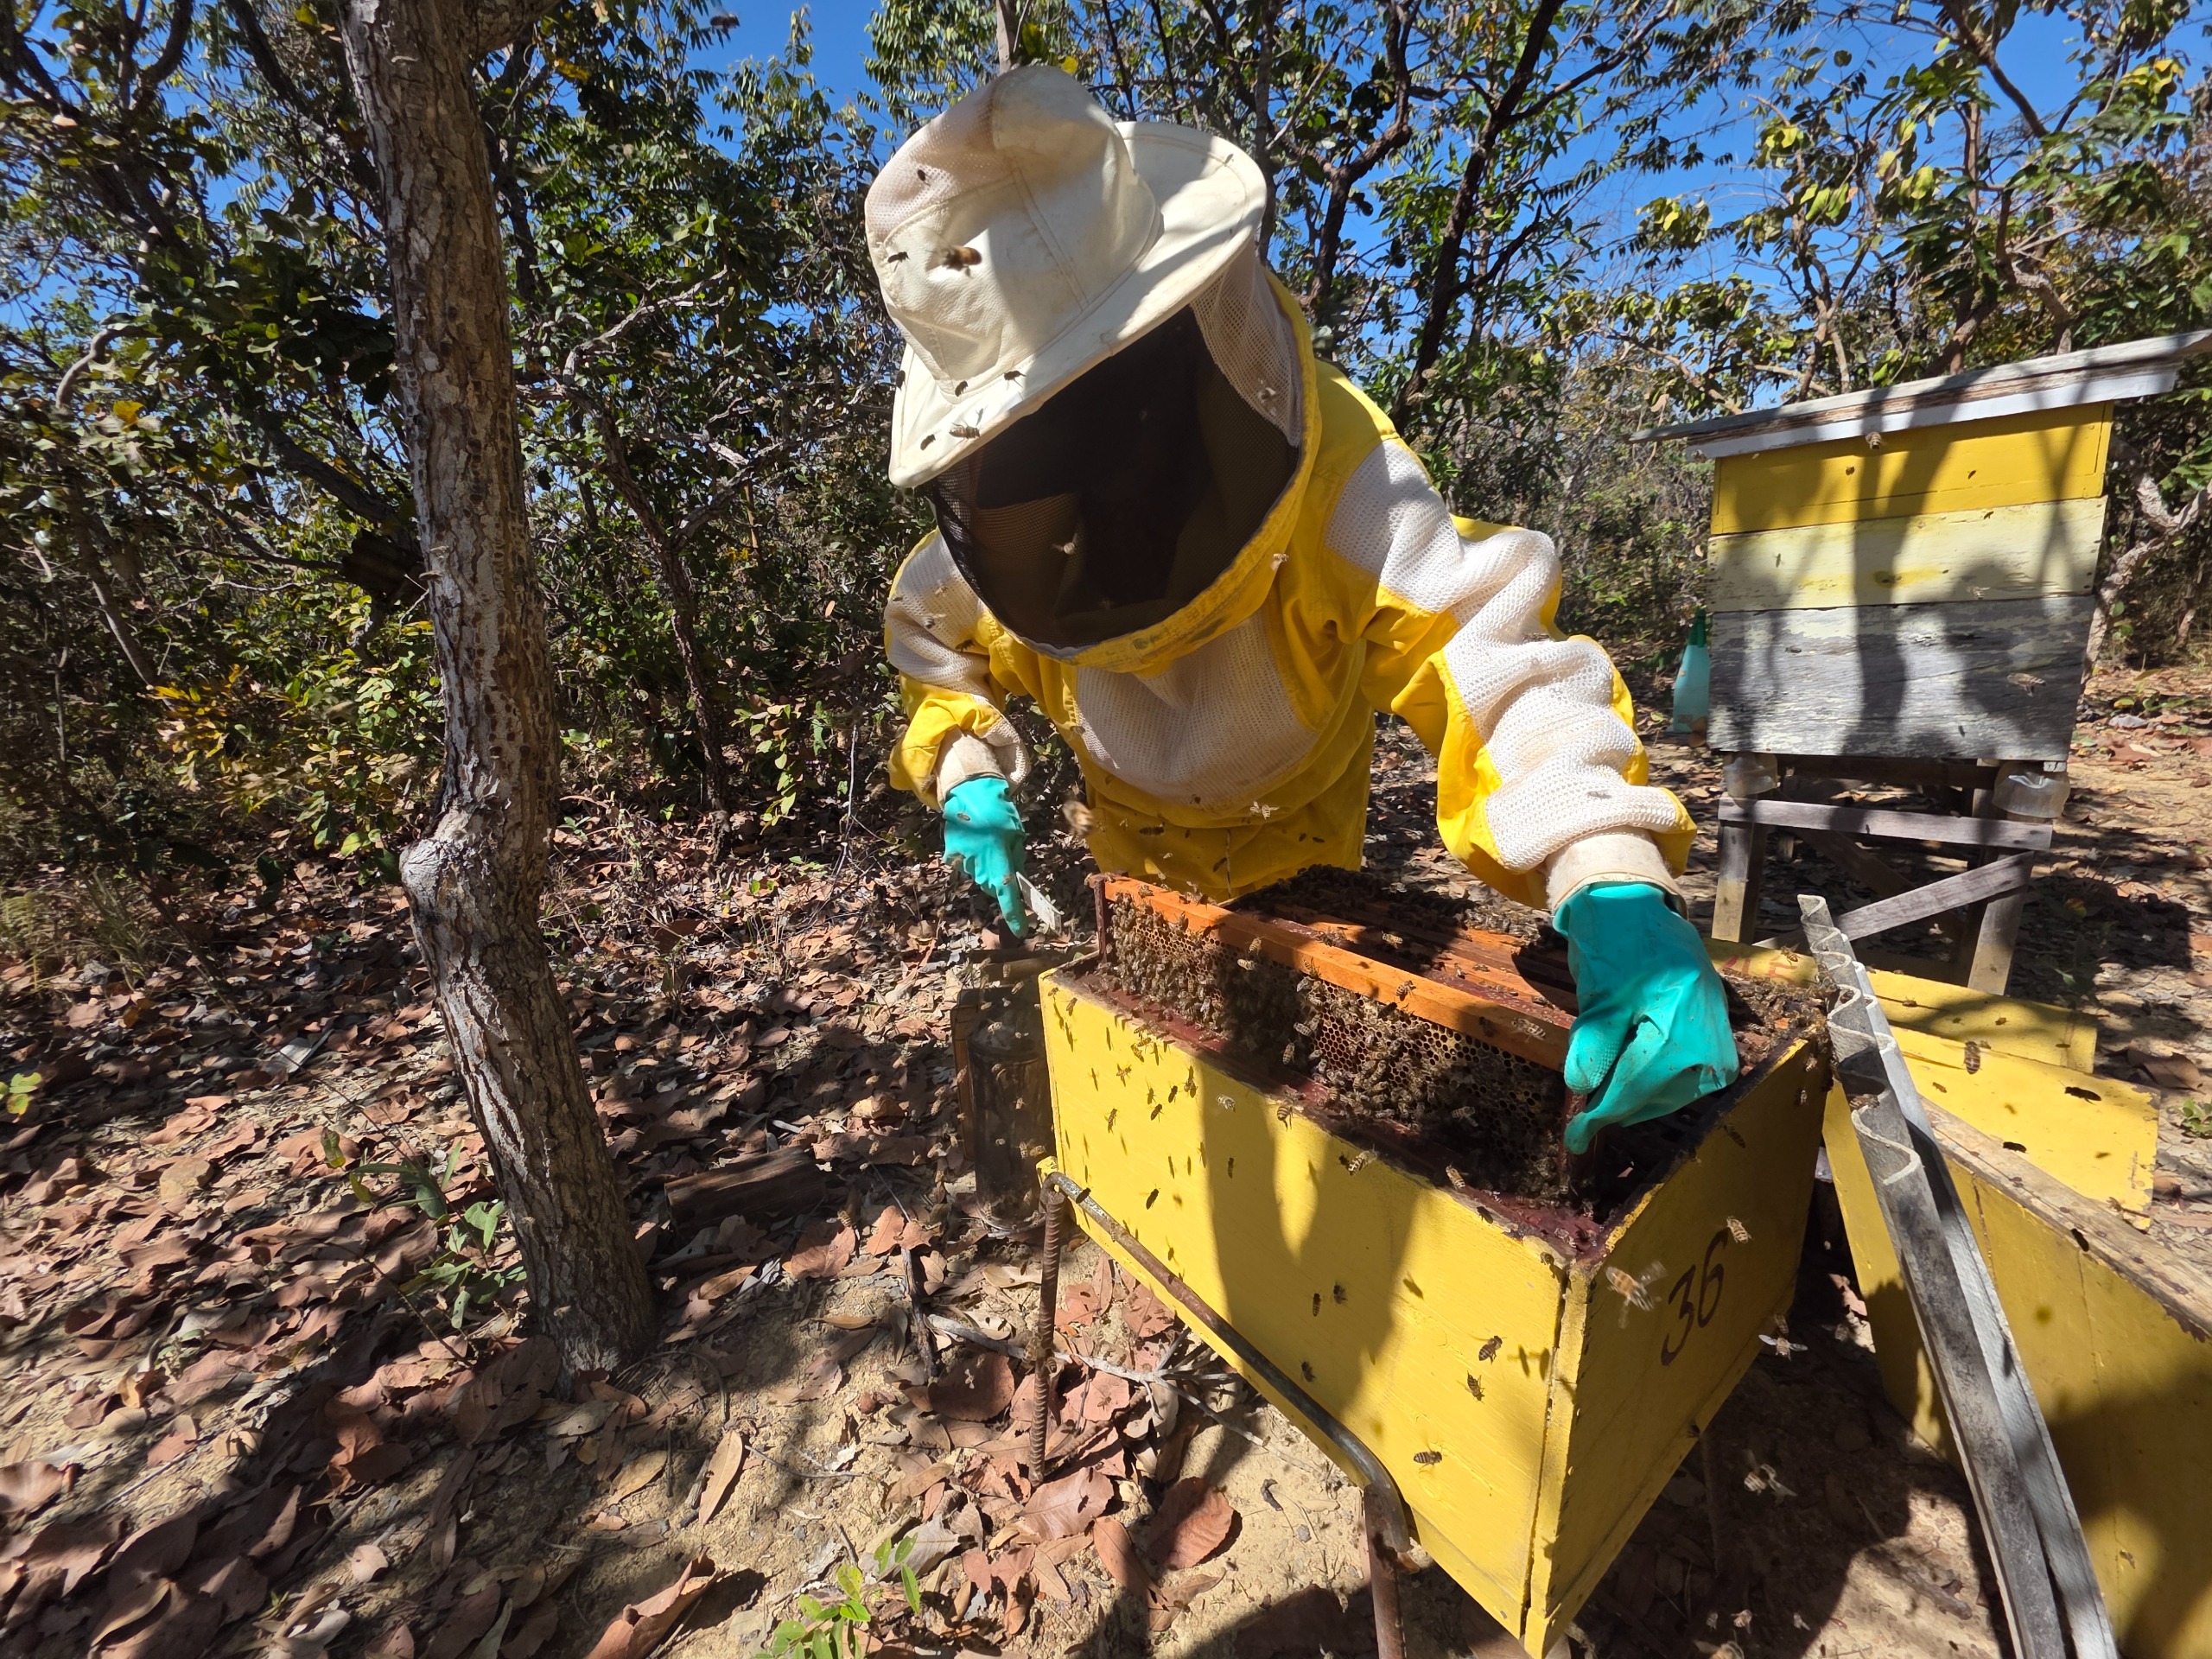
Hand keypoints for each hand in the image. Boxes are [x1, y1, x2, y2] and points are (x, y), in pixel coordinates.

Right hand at [943, 776, 1029, 936]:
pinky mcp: (951, 857)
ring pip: (980, 877)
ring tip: (988, 844)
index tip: (1021, 929)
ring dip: (987, 868)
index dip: (1014, 914)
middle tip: (1005, 858)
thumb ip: (1016, 858)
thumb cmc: (999, 811)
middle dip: (1001, 880)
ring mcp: (962, 862)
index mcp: (998, 858)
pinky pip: (967, 866)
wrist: (969, 792)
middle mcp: (978, 865)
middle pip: (993, 886)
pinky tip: (975, 842)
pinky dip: (973, 860)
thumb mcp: (1016, 833)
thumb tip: (1016, 878)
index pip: (1007, 894)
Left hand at [1554, 881, 1737, 1154]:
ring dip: (1634, 1091)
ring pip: (1670, 1091)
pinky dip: (1651, 1077)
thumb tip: (1583, 1089)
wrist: (1642, 908)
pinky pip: (1682, 1075)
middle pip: (1657, 1096)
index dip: (1603, 1114)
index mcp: (1683, 1029)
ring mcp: (1717, 1039)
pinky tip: (1626, 1065)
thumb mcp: (1600, 996)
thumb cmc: (1618, 945)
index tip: (1575, 1138)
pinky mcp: (1714, 1037)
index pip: (1637, 1087)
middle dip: (1618, 1103)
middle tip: (1584, 1105)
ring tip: (1605, 1073)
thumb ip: (1594, 1045)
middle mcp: (1710, 1041)